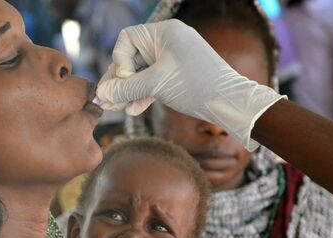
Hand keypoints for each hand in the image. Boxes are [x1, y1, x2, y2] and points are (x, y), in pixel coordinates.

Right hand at [96, 19, 284, 150]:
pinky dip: (143, 94)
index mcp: (164, 32)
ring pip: (141, 72)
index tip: (125, 82)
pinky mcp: (177, 74)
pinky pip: (153, 80)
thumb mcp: (156, 85)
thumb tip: (101, 92)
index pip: (126, 39)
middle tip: (108, 101)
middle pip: (131, 58)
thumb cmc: (197, 86)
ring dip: (129, 91)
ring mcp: (173, 58)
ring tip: (118, 109)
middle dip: (120, 81)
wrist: (231, 103)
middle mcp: (167, 41)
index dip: (120, 61)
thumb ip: (126, 88)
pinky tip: (134, 109)